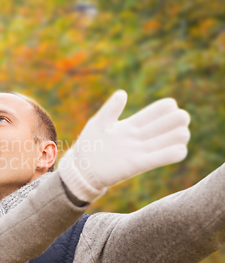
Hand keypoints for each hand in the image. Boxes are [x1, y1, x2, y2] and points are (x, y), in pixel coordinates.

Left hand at [57, 90, 189, 201]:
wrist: (82, 169)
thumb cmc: (88, 144)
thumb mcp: (98, 123)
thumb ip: (111, 109)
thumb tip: (123, 93)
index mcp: (130, 124)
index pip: (155, 112)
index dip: (166, 107)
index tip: (171, 105)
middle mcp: (138, 137)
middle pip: (166, 125)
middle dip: (178, 120)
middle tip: (181, 119)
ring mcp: (139, 151)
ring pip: (168, 141)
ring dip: (179, 135)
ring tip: (181, 134)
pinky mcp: (138, 165)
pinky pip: (160, 159)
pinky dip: (172, 154)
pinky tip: (179, 150)